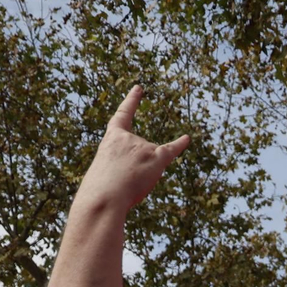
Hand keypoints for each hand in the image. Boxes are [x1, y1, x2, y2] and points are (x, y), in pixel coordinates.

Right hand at [75, 86, 190, 212]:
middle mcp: (129, 137)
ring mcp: (143, 146)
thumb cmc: (100, 190)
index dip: (131, 101)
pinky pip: (171, 149)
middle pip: (141, 155)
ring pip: (150, 165)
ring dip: (142, 180)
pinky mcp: (157, 158)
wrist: (104, 197)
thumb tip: (147, 168)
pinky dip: (179, 144)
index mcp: (111, 139)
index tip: (139, 88)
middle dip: (135, 172)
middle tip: (120, 184)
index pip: (122, 116)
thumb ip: (123, 166)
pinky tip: (187, 138)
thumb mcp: (105, 172)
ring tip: (129, 186)